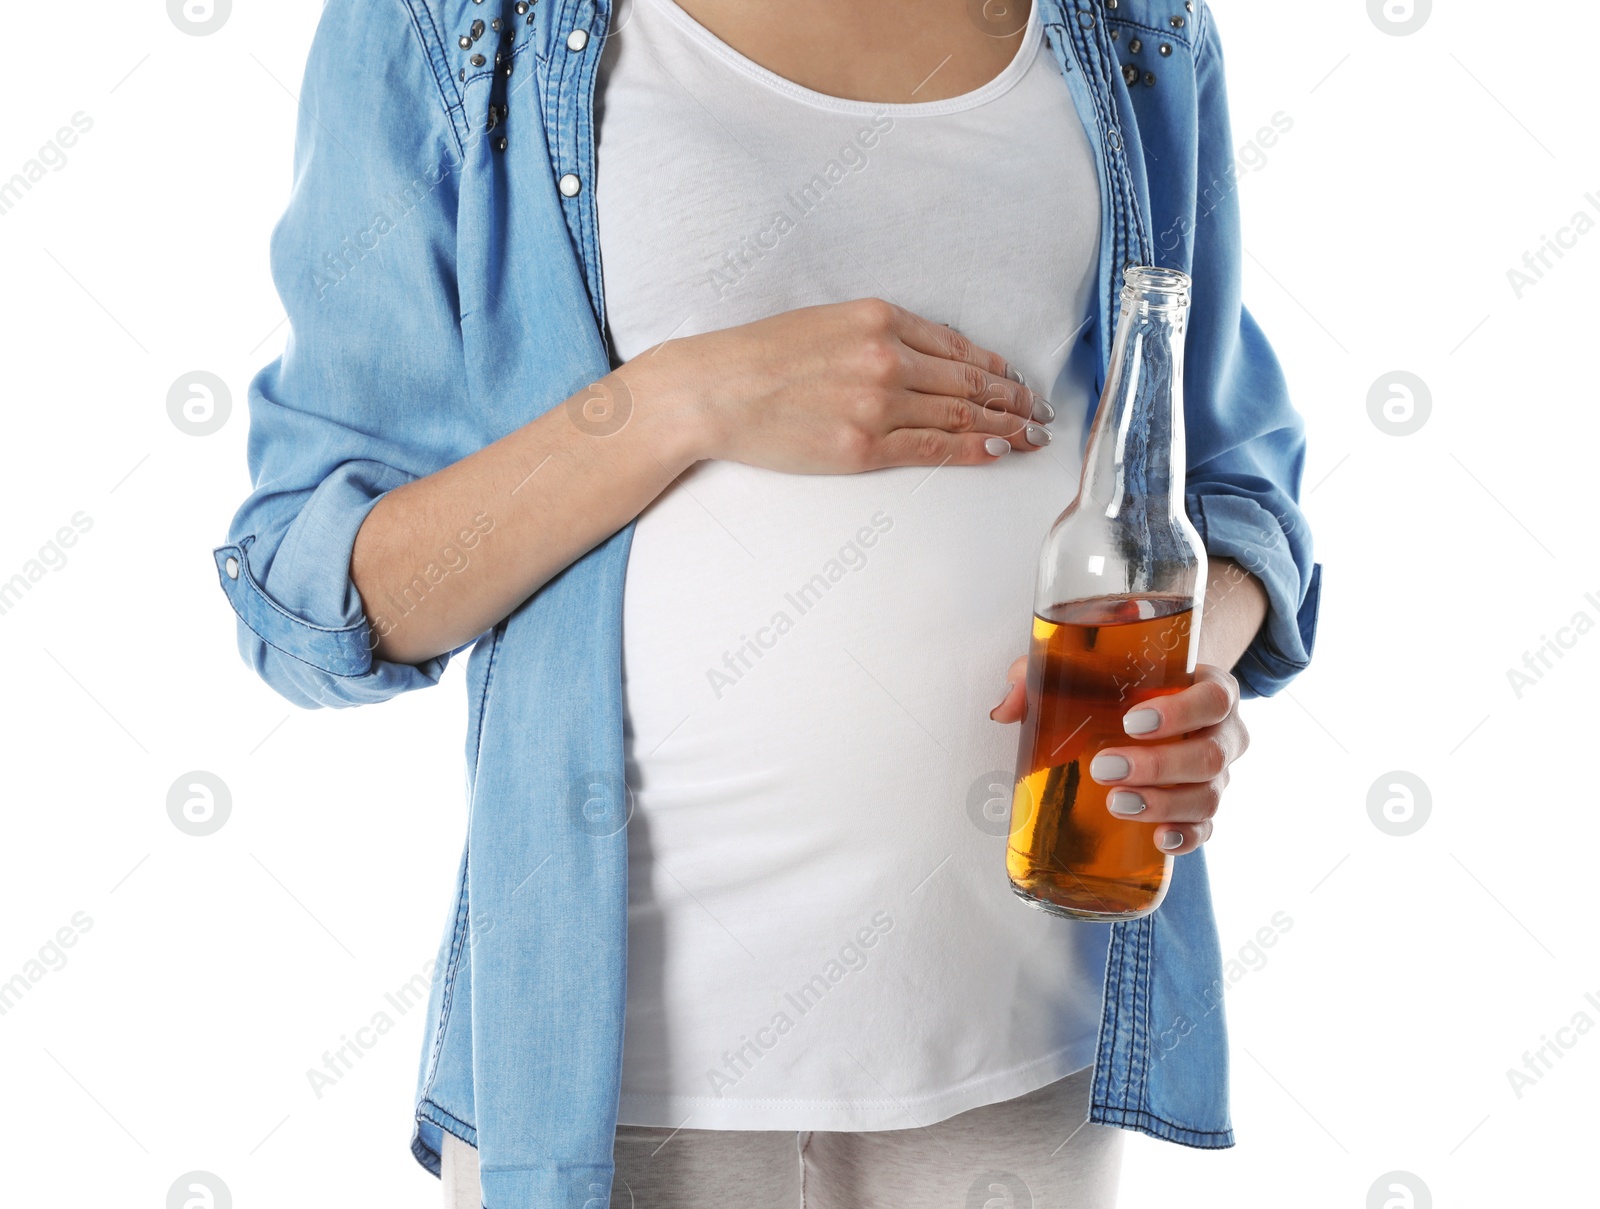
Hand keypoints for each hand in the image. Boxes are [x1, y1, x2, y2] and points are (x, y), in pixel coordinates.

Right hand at [626, 298, 1054, 472]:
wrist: (713, 390)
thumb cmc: (759, 356)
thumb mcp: (827, 322)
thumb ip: (879, 335)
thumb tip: (930, 359)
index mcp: (879, 317)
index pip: (956, 345)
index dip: (995, 366)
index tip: (1015, 379)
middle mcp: (887, 357)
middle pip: (969, 380)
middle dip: (1013, 398)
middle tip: (1040, 412)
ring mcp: (877, 404)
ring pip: (960, 414)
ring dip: (1005, 425)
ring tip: (1031, 434)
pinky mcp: (863, 446)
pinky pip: (934, 447)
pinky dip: (973, 449)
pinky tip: (998, 450)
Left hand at [989, 661, 1247, 854]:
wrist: (1154, 706)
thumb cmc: (1123, 684)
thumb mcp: (1092, 667)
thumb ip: (1045, 674)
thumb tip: (1004, 709)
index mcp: (1208, 688)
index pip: (1215, 698)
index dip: (1182, 712)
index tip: (1131, 722)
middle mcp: (1223, 733)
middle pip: (1210, 755)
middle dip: (1157, 766)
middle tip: (1104, 767)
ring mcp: (1217, 776)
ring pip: (1209, 796)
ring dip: (1164, 804)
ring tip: (1116, 803)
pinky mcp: (1203, 809)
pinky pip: (1206, 829)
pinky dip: (1186, 837)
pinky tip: (1158, 839)